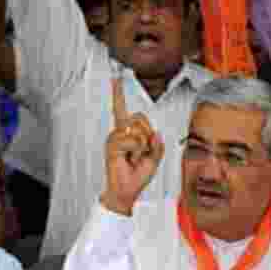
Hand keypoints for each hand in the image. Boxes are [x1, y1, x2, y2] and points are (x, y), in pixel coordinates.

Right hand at [101, 79, 163, 215]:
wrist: (127, 192)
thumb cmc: (137, 176)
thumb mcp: (155, 158)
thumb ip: (158, 144)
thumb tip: (155, 133)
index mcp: (126, 133)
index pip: (122, 109)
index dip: (118, 93)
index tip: (115, 77)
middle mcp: (118, 132)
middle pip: (140, 117)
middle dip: (148, 134)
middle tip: (142, 152)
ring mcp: (114, 138)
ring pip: (138, 130)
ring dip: (143, 146)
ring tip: (134, 158)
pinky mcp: (112, 145)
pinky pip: (134, 140)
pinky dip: (137, 151)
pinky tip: (129, 159)